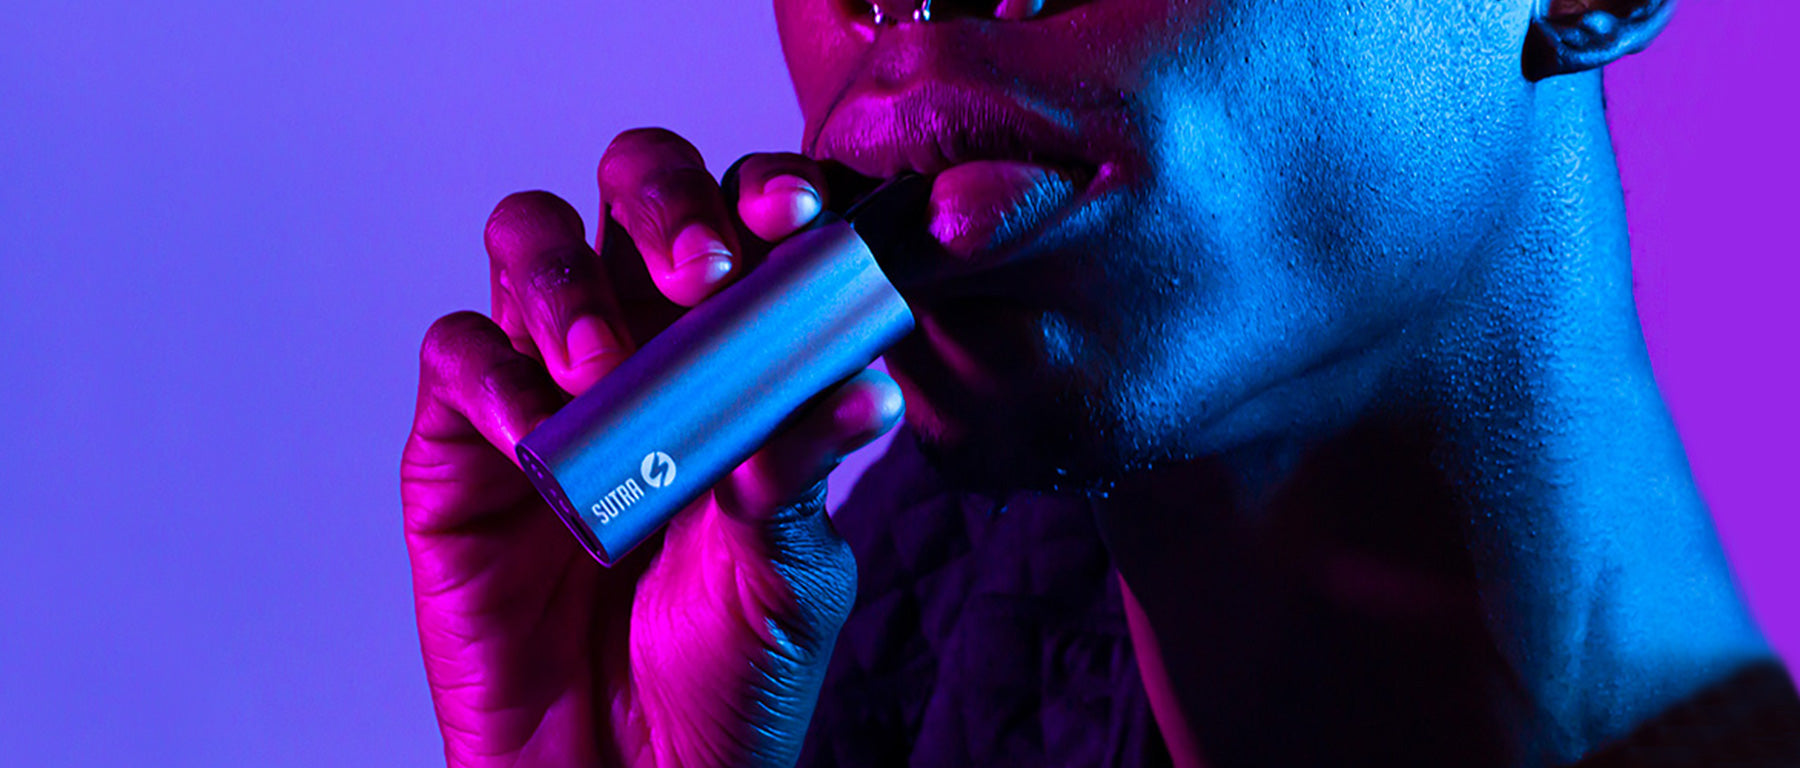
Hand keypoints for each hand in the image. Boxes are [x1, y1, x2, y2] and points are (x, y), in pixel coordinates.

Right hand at [400, 128, 898, 766]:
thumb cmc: (728, 671)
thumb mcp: (793, 569)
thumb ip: (806, 467)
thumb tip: (864, 384)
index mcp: (740, 355)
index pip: (747, 226)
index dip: (765, 196)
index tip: (792, 218)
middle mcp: (644, 344)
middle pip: (632, 197)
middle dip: (662, 201)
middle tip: (699, 269)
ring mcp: (547, 385)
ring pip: (530, 245)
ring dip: (566, 279)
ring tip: (605, 364)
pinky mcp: (462, 445)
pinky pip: (459, 357)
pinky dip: (492, 373)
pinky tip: (539, 429)